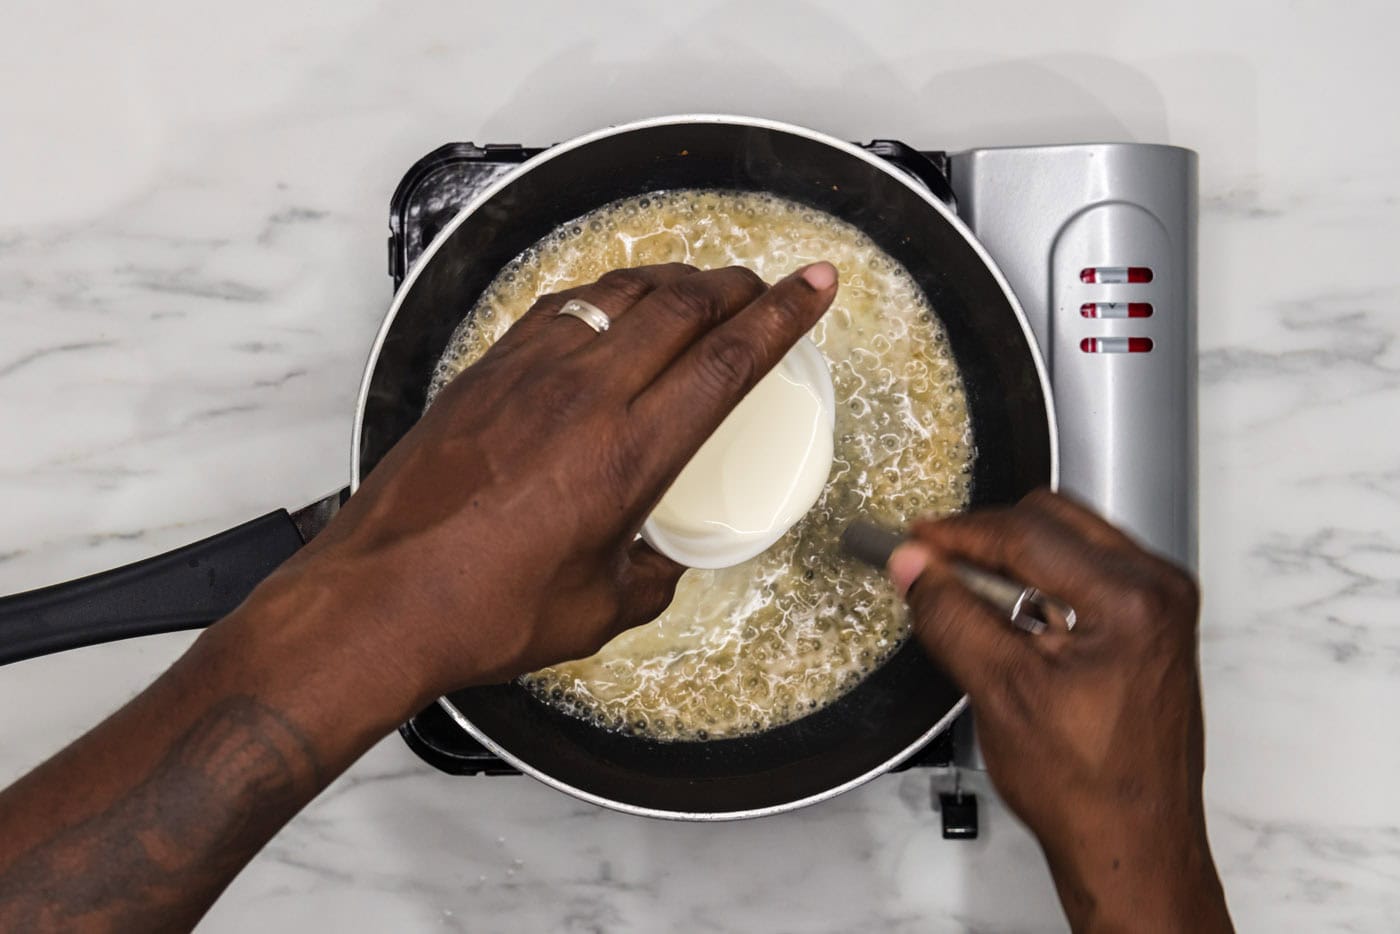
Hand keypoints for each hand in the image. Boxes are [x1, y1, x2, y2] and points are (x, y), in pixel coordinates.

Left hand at [291, 262, 837, 701]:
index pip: (727, 361)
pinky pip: (559, 308)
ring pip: (619, 293)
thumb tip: (663, 560)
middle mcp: (582, 396)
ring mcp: (527, 374)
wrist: (376, 599)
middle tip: (761, 286)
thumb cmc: (482, 611)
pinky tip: (609, 307)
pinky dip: (602, 297)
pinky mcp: (483, 372)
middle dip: (736, 285)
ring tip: (698, 288)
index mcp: (627, 455)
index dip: (783, 315)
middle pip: (681, 306)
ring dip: (672, 281)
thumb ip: (650, 576)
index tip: (816, 285)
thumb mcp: (597, 610)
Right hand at [888, 491, 1230, 932]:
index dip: (958, 534)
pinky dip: (1042, 582)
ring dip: (1015, 559)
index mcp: (1131, 599)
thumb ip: (950, 614)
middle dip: (988, 540)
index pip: (1027, 534)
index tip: (916, 541)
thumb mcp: (997, 690)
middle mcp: (1158, 591)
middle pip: (1053, 521)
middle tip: (936, 566)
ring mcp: (1162, 606)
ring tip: (971, 598)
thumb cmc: (1086, 787)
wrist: (1133, 843)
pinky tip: (1011, 619)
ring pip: (1070, 539)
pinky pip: (1089, 571)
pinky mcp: (1154, 624)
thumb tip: (913, 564)